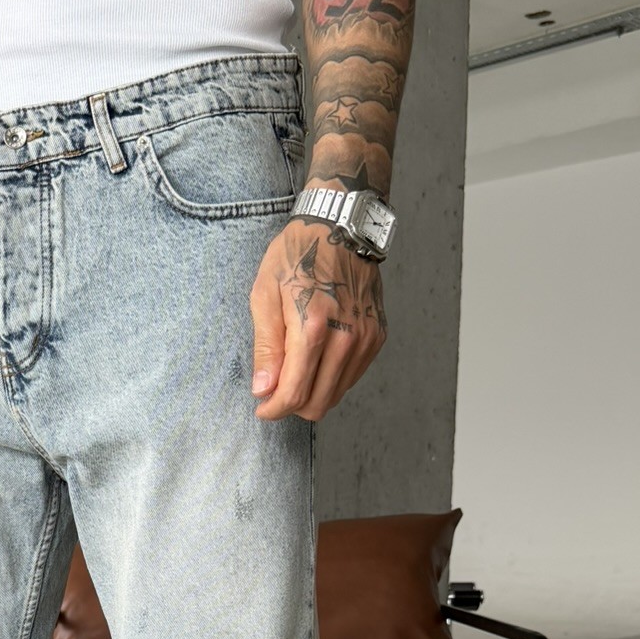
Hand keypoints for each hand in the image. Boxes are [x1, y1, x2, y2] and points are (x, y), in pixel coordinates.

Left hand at [248, 216, 387, 420]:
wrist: (340, 228)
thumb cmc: (296, 257)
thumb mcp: (264, 294)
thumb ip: (266, 347)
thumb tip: (264, 390)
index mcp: (312, 327)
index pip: (294, 393)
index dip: (274, 410)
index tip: (262, 409)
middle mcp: (345, 337)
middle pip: (317, 403)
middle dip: (292, 406)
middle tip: (275, 391)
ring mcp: (365, 338)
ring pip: (336, 395)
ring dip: (313, 393)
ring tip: (295, 371)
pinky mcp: (377, 337)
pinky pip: (351, 377)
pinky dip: (331, 378)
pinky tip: (317, 359)